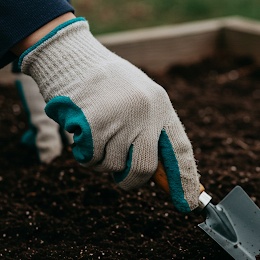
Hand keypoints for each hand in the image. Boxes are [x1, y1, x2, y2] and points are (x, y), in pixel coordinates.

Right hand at [18, 18, 199, 211]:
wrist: (69, 56)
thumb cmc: (106, 86)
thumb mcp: (139, 100)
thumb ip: (150, 133)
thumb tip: (157, 175)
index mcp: (161, 105)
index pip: (180, 149)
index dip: (185, 179)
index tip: (189, 203)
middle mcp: (145, 111)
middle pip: (144, 168)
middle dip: (131, 181)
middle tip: (121, 179)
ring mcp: (120, 116)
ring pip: (112, 166)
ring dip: (101, 162)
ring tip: (95, 136)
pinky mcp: (93, 122)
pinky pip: (91, 159)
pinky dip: (84, 155)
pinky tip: (81, 132)